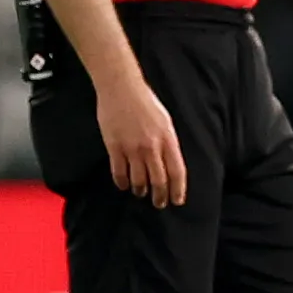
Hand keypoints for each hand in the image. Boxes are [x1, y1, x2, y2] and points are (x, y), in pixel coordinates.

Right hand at [99, 74, 186, 207]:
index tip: (178, 201)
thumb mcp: (165, 121)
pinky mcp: (114, 147)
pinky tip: (124, 186)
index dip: (178, 189)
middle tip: (159, 204)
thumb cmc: (146, 102)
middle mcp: (152, 147)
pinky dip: (122, 182)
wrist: (122, 89)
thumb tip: (169, 162)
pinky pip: (119, 172)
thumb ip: (167, 142)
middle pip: (159, 180)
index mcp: (168, 139)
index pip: (177, 171)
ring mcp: (132, 148)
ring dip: (140, 191)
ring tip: (141, 194)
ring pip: (138, 180)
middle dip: (160, 195)